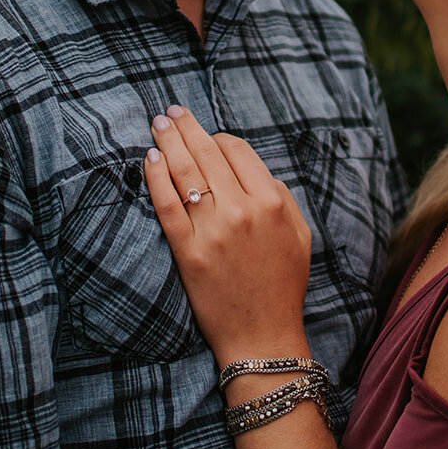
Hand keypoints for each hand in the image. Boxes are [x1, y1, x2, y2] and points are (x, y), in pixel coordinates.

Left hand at [145, 106, 311, 362]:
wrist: (263, 337)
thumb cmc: (283, 286)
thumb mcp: (299, 236)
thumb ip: (282, 197)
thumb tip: (253, 169)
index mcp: (272, 202)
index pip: (238, 151)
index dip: (219, 138)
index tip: (206, 135)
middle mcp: (242, 211)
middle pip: (207, 154)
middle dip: (186, 127)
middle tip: (169, 111)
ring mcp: (213, 231)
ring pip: (185, 173)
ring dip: (168, 142)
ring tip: (157, 124)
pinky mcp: (188, 252)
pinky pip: (167, 205)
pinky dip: (155, 178)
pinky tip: (148, 160)